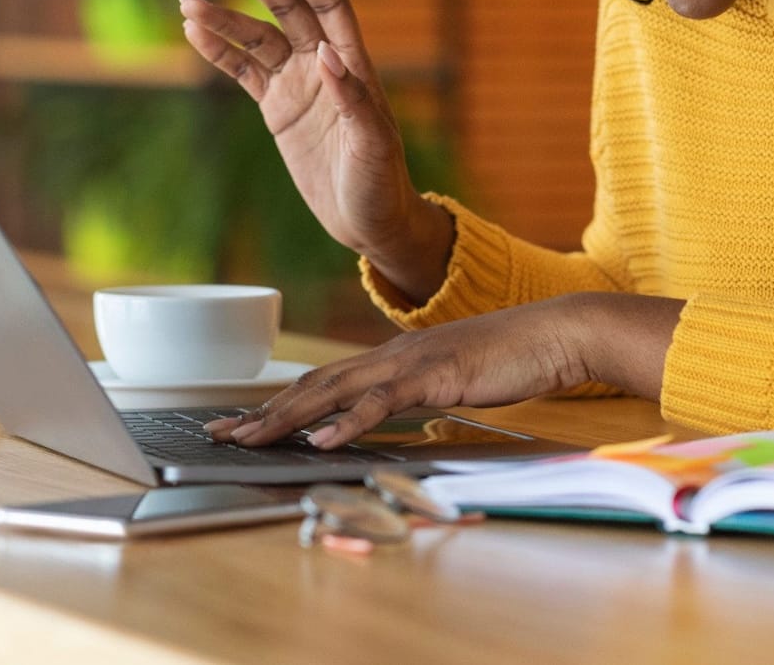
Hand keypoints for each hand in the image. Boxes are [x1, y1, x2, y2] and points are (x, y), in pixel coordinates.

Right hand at [180, 0, 449, 298]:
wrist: (368, 222)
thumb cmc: (381, 183)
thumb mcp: (373, 145)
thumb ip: (352, 99)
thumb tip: (326, 55)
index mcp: (353, 64)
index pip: (327, 4)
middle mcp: (323, 64)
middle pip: (285, 7)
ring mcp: (296, 84)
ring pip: (255, 38)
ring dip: (223, 17)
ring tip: (186, 1)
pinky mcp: (277, 108)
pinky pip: (243, 71)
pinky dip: (219, 52)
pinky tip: (193, 32)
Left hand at [206, 293, 684, 449]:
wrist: (556, 334)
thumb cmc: (510, 360)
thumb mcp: (450, 384)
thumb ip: (415, 398)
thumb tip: (388, 422)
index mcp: (390, 359)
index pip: (320, 382)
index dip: (277, 403)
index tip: (240, 423)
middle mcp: (389, 355)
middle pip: (311, 384)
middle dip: (262, 411)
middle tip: (218, 434)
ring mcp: (409, 362)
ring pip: (333, 391)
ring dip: (286, 417)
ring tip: (249, 439)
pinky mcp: (434, 375)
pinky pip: (382, 402)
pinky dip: (348, 421)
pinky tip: (321, 439)